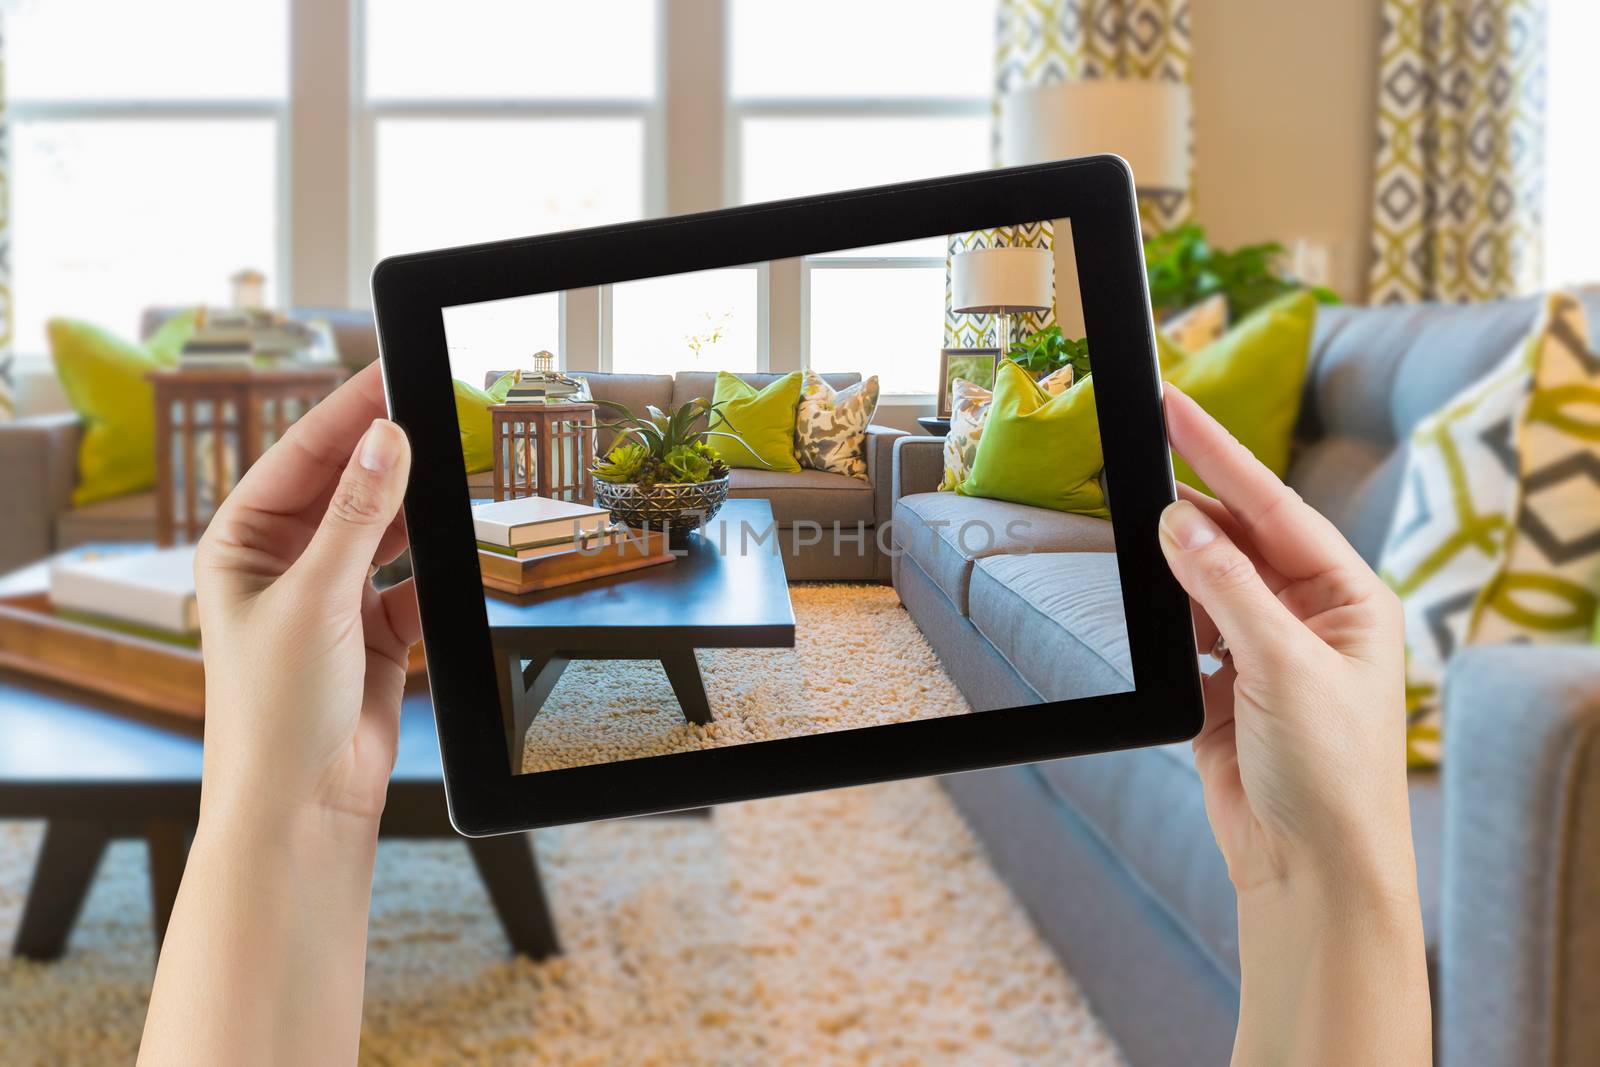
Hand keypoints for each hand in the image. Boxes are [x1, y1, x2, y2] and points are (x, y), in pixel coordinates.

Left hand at [194, 362, 418, 826]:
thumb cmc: (273, 712)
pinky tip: (456, 542)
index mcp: (240, 544)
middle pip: (344, 484)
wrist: (303, 804)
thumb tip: (387, 439)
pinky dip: (435, 562)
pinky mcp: (374, 628)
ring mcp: (330, 595)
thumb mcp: (315, 599)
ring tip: (455, 462)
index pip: (299, 455)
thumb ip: (359, 516)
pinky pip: (413, 577)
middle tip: (436, 405)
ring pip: (384, 526)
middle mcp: (282, 563)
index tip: (390, 372)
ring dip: (415, 503)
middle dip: (387, 450)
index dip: (346, 411)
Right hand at [1157, 386, 1409, 896]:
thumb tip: (1175, 523)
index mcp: (1352, 599)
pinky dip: (1162, 613)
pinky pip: (1183, 631)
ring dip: (1170, 562)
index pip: (1275, 507)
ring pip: (1205, 582)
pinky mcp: (1222, 688)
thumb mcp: (1284, 666)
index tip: (1175, 408)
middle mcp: (1310, 617)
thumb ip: (1227, 588)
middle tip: (1134, 458)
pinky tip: (1145, 596)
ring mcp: (1264, 652)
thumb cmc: (1331, 775)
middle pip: (1237, 537)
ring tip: (1129, 527)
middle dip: (1188, 504)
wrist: (1307, 871)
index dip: (1221, 454)